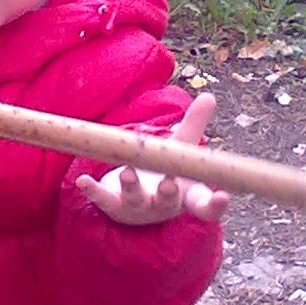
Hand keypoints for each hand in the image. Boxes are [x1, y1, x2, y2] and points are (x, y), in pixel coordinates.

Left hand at [76, 93, 229, 225]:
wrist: (135, 203)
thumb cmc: (165, 172)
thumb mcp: (180, 150)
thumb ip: (194, 126)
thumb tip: (209, 96)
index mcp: (187, 196)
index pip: (205, 207)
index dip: (215, 204)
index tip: (223, 196)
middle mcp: (163, 205)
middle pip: (168, 200)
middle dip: (167, 192)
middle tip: (167, 182)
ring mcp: (138, 208)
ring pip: (135, 199)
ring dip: (131, 186)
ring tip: (127, 172)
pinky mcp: (113, 205)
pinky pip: (102, 199)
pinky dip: (93, 191)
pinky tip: (82, 181)